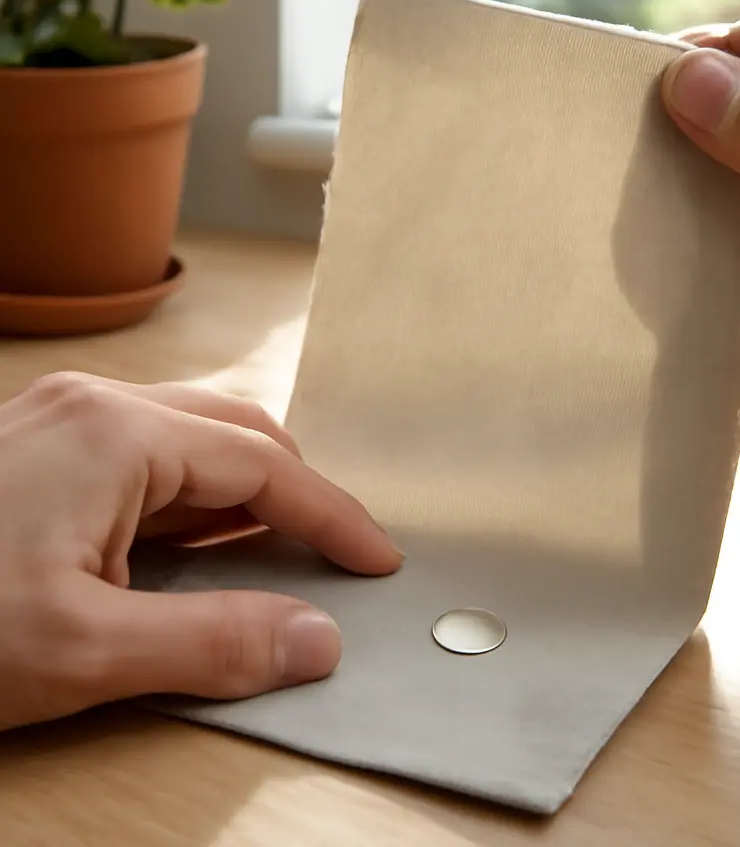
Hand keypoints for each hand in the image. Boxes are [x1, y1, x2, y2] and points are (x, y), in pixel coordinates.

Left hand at [0, 373, 402, 730]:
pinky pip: (152, 458)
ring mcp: (64, 419)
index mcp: (117, 432)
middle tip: (335, 555)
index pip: (264, 467)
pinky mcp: (43, 447)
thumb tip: (317, 642)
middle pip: (238, 432)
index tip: (378, 560)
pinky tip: (205, 542)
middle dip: (296, 494)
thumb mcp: (80, 651)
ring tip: (282, 552)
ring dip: (248, 493)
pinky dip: (198, 498)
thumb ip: (212, 644)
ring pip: (196, 439)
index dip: (333, 517)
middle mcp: (97, 405)